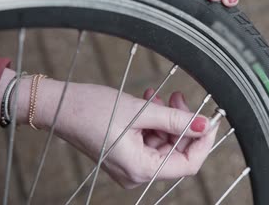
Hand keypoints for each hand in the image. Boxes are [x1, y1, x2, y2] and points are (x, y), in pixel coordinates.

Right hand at [0, 69, 218, 188]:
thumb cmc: (90, 110)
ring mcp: (130, 163)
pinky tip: (149, 102)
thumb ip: (176, 120)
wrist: (58, 107)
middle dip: (182, 123)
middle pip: (176, 151)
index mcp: (140, 168)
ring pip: (163, 142)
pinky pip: (149, 139)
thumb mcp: (140, 112)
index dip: (203, 142)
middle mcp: (136, 172)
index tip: (211, 121)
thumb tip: (204, 124)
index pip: (187, 164)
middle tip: (179, 97)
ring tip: (159, 96)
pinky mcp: (125, 152)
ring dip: (166, 118)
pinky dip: (153, 121)